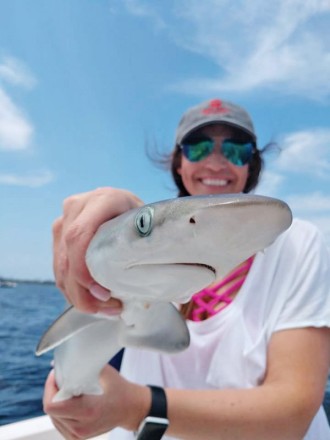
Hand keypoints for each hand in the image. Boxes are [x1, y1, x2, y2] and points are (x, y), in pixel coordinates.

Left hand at [43, 366, 149, 438]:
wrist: (131, 409)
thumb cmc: (119, 389)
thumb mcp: (104, 372)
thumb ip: (84, 365)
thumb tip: (63, 361)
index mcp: (88, 410)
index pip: (52, 406)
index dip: (50, 388)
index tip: (56, 375)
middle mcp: (81, 427)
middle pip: (51, 410)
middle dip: (53, 392)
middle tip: (61, 378)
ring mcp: (79, 435)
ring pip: (53, 417)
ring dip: (56, 402)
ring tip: (67, 390)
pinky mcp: (77, 438)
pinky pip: (59, 423)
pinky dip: (60, 412)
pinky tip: (70, 402)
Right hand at [53, 187, 142, 312]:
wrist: (126, 205)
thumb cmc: (143, 218)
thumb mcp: (150, 224)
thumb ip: (148, 243)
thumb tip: (158, 280)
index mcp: (103, 199)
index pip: (79, 235)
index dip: (84, 269)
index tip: (103, 293)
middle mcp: (78, 207)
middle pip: (68, 257)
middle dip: (84, 291)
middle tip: (111, 308)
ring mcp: (64, 222)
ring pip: (61, 269)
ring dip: (80, 296)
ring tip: (107, 310)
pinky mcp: (58, 239)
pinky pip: (60, 272)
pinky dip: (75, 293)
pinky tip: (95, 304)